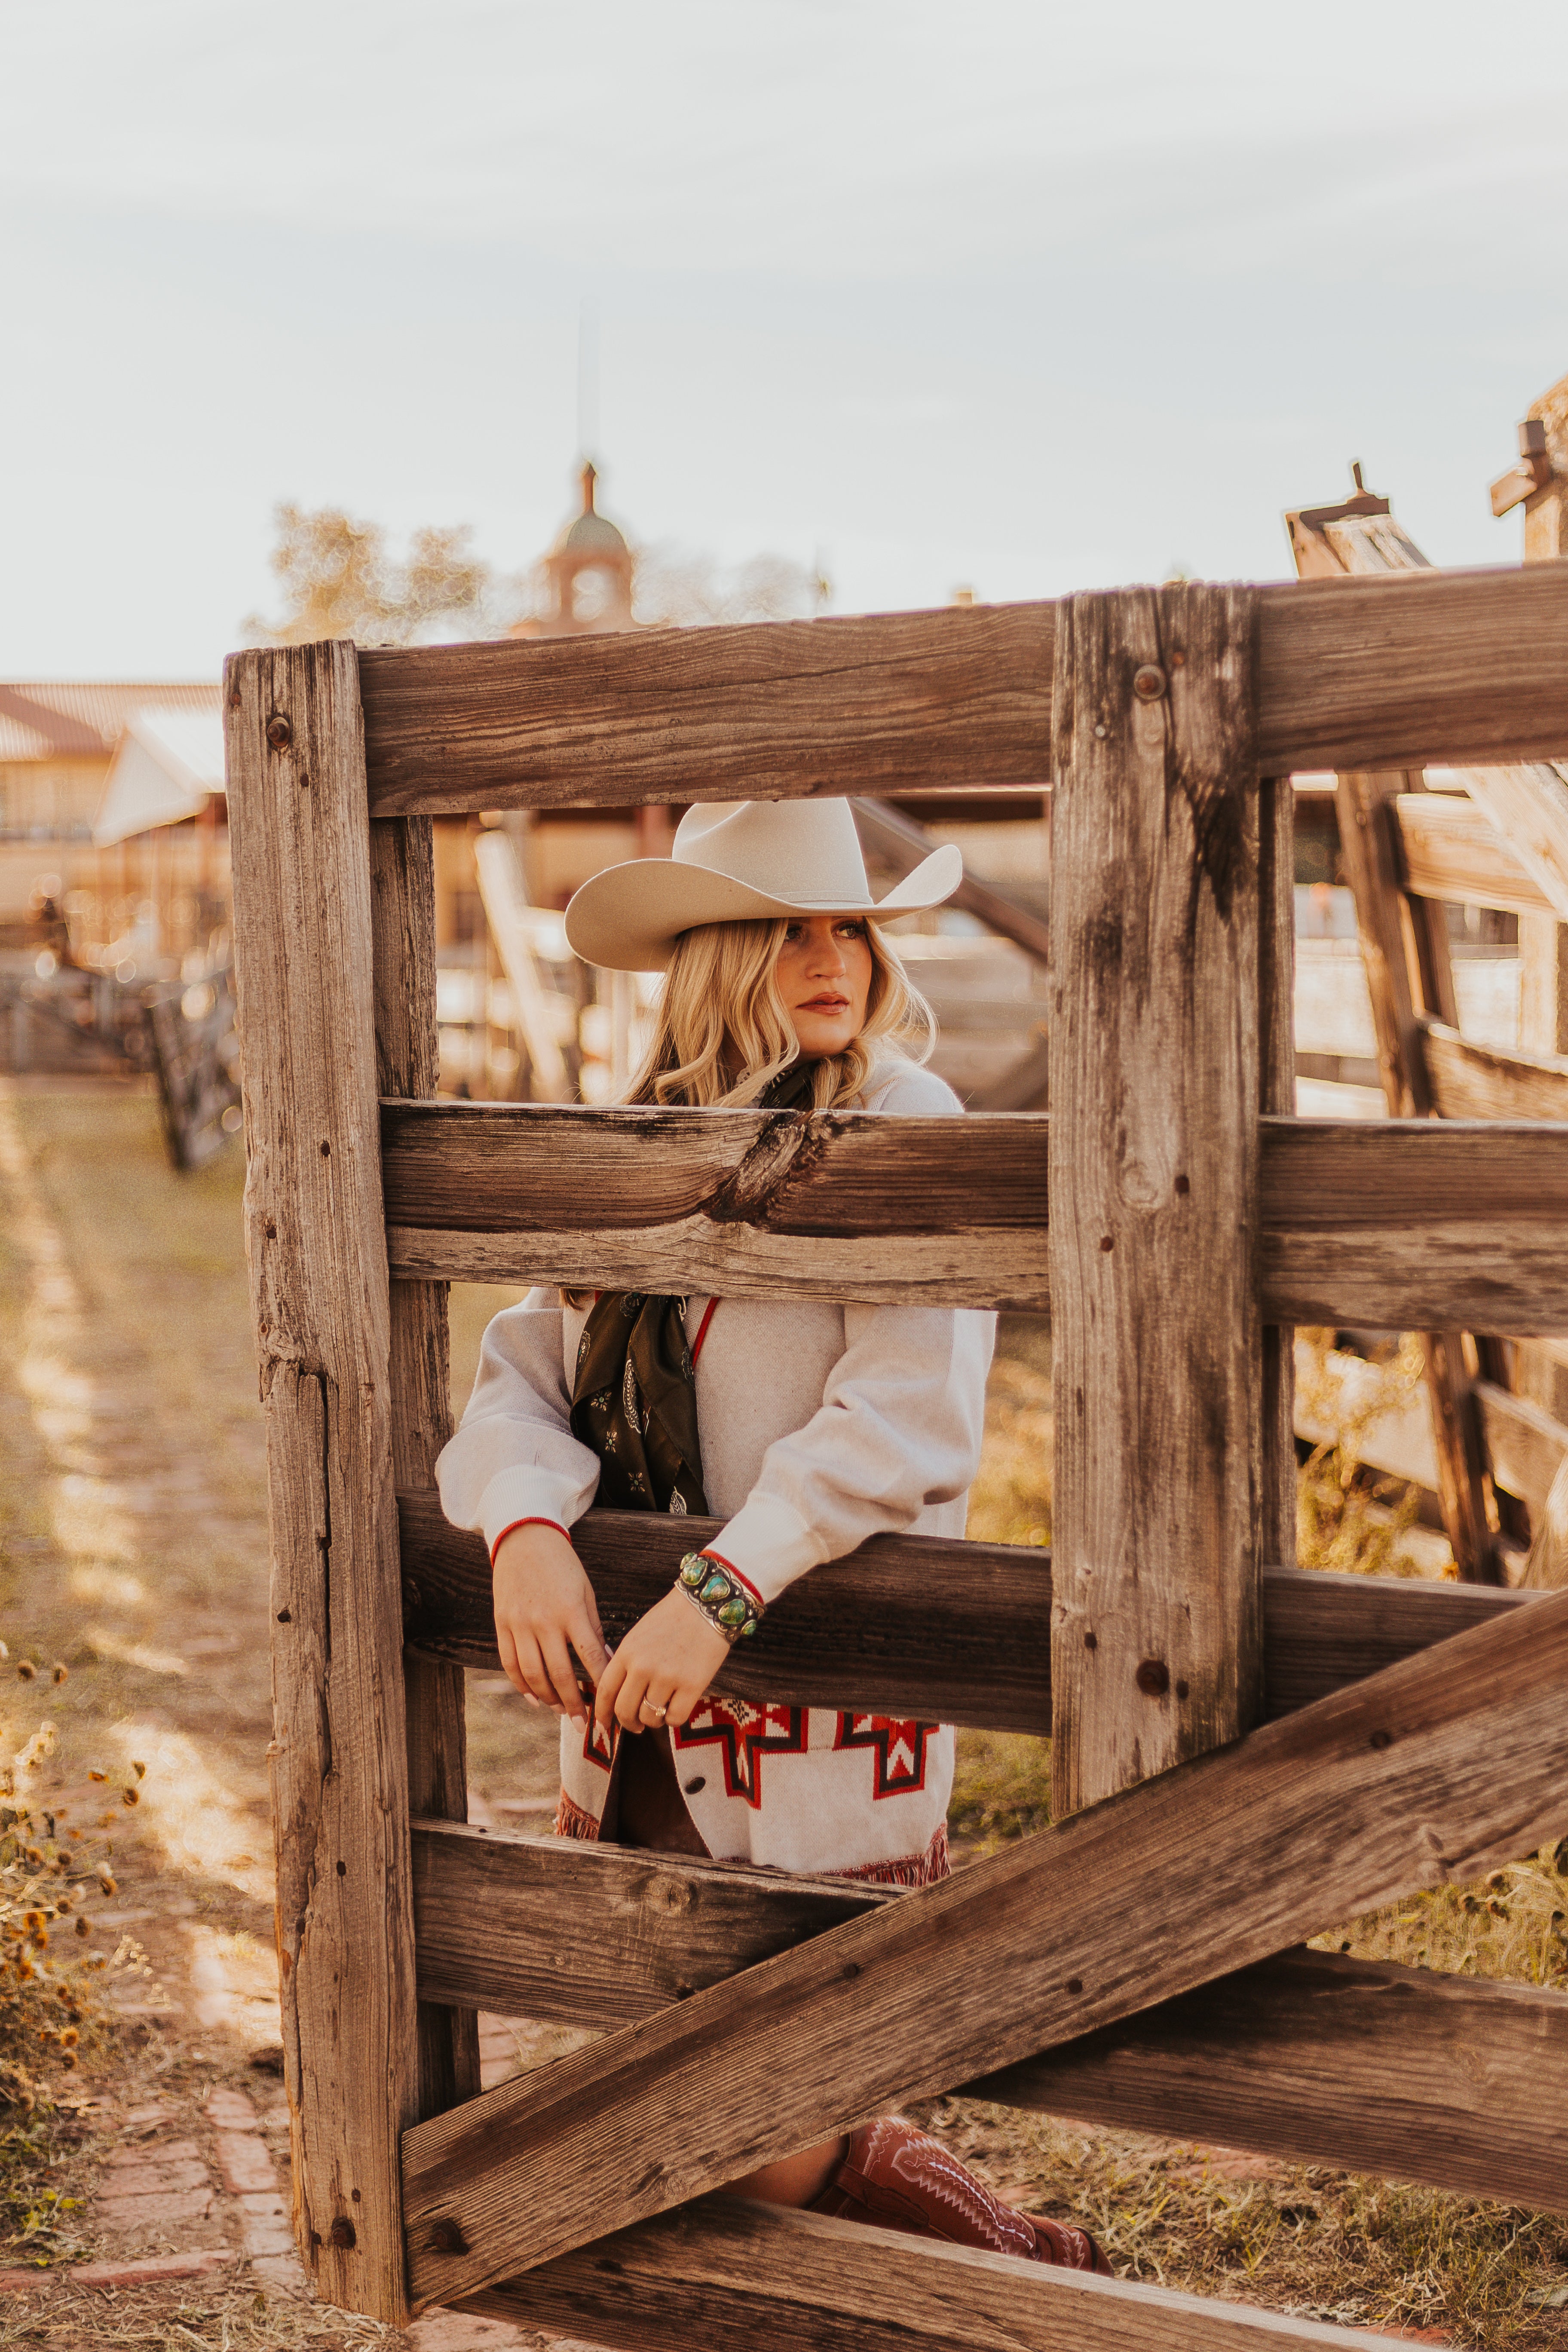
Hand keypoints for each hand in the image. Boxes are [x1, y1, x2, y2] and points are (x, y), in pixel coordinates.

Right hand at [492, 1523, 609, 1725]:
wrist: (524, 1538)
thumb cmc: (562, 1565)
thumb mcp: (585, 1592)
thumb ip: (593, 1628)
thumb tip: (607, 1663)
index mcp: (571, 1611)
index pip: (590, 1658)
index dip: (601, 1686)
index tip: (610, 1706)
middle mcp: (543, 1621)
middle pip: (560, 1674)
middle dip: (574, 1704)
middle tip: (585, 1723)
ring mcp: (519, 1624)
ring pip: (533, 1674)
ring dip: (548, 1698)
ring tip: (561, 1711)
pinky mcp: (501, 1624)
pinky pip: (510, 1663)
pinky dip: (521, 1685)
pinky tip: (534, 1698)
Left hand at [594, 1584, 729, 1738]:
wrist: (707, 1605)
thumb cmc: (673, 1618)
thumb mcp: (639, 1635)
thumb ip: (627, 1662)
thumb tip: (618, 1693)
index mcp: (626, 1652)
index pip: (605, 1691)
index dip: (602, 1713)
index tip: (604, 1725)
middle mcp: (643, 1666)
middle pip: (624, 1710)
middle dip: (628, 1724)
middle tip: (636, 1726)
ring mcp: (667, 1677)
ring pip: (650, 1717)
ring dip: (653, 1721)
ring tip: (661, 1711)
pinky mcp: (692, 1685)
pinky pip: (675, 1718)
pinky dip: (674, 1719)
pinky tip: (677, 1707)